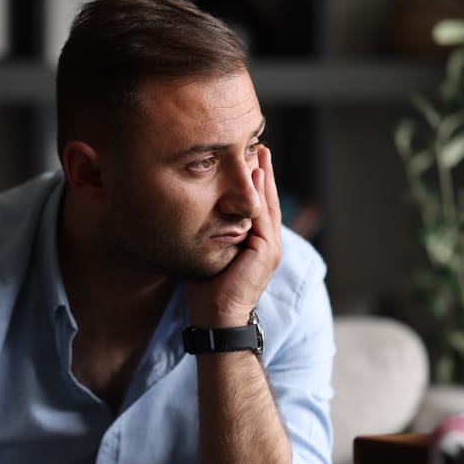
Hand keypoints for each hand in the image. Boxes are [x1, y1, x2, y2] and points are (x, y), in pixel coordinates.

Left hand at [187, 145, 282, 326]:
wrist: (215, 318)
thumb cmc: (206, 292)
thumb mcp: (208, 254)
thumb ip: (210, 235)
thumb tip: (192, 215)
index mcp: (255, 245)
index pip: (256, 207)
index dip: (253, 183)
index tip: (246, 159)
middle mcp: (268, 243)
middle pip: (267, 200)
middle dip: (263, 172)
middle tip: (258, 145)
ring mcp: (271, 247)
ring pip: (267, 203)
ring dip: (265, 177)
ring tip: (260, 152)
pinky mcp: (267, 250)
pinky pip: (263, 215)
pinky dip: (261, 194)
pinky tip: (255, 174)